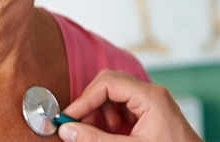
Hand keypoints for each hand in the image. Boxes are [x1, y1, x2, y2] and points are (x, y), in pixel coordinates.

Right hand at [57, 70, 201, 141]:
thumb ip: (97, 140)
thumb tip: (68, 131)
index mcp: (151, 97)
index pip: (108, 83)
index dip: (84, 100)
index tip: (67, 119)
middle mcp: (151, 94)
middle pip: (110, 85)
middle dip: (91, 106)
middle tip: (78, 128)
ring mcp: (152, 103)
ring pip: (114, 96)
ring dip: (100, 115)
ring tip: (100, 136)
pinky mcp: (150, 114)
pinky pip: (123, 108)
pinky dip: (111, 121)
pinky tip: (112, 136)